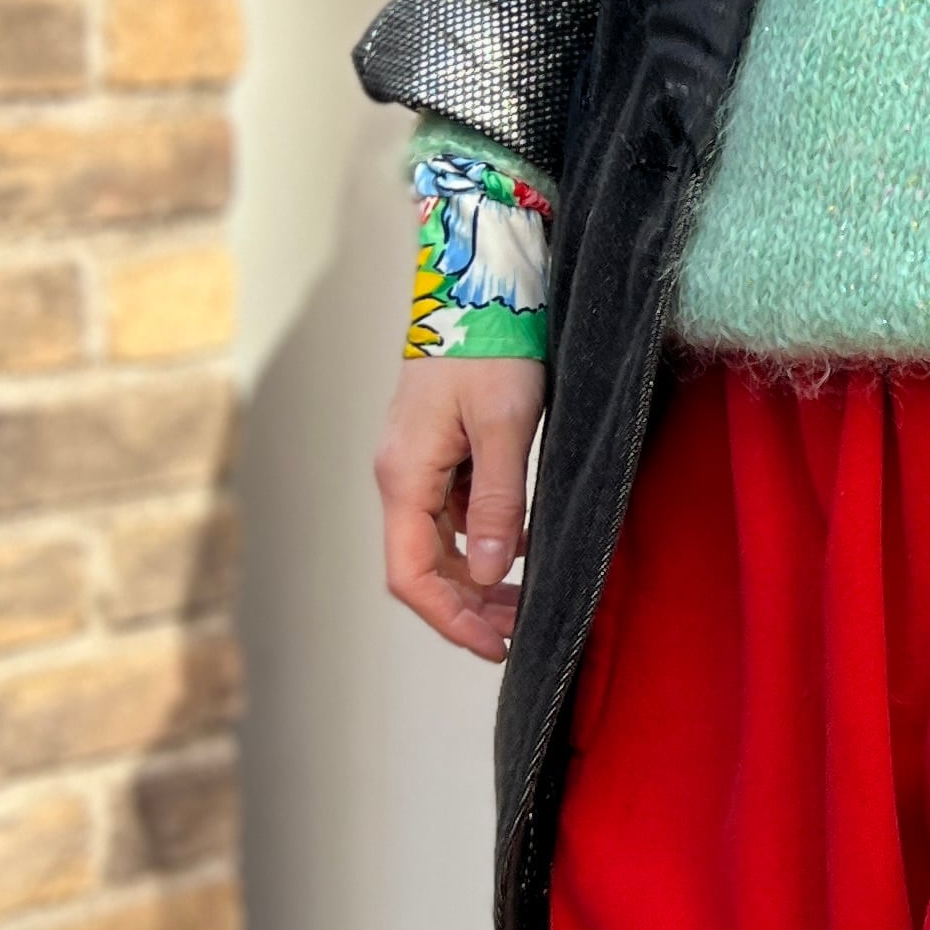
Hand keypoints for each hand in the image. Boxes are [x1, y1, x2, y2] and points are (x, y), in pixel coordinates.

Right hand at [377, 355, 546, 662]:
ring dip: (479, 579)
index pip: (411, 575)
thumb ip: (498, 503)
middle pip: (423, 567)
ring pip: (440, 544)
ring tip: (528, 600)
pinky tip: (523, 548)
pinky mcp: (439, 451)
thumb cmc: (491, 346)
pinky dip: (485, 540)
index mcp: (404, 475)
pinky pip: (454, 514)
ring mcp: (418, 464)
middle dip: (469, 608)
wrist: (479, 283)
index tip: (498, 646)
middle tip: (523, 630)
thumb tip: (488, 575)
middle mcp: (401, 476)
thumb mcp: (507, 426)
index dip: (451, 619)